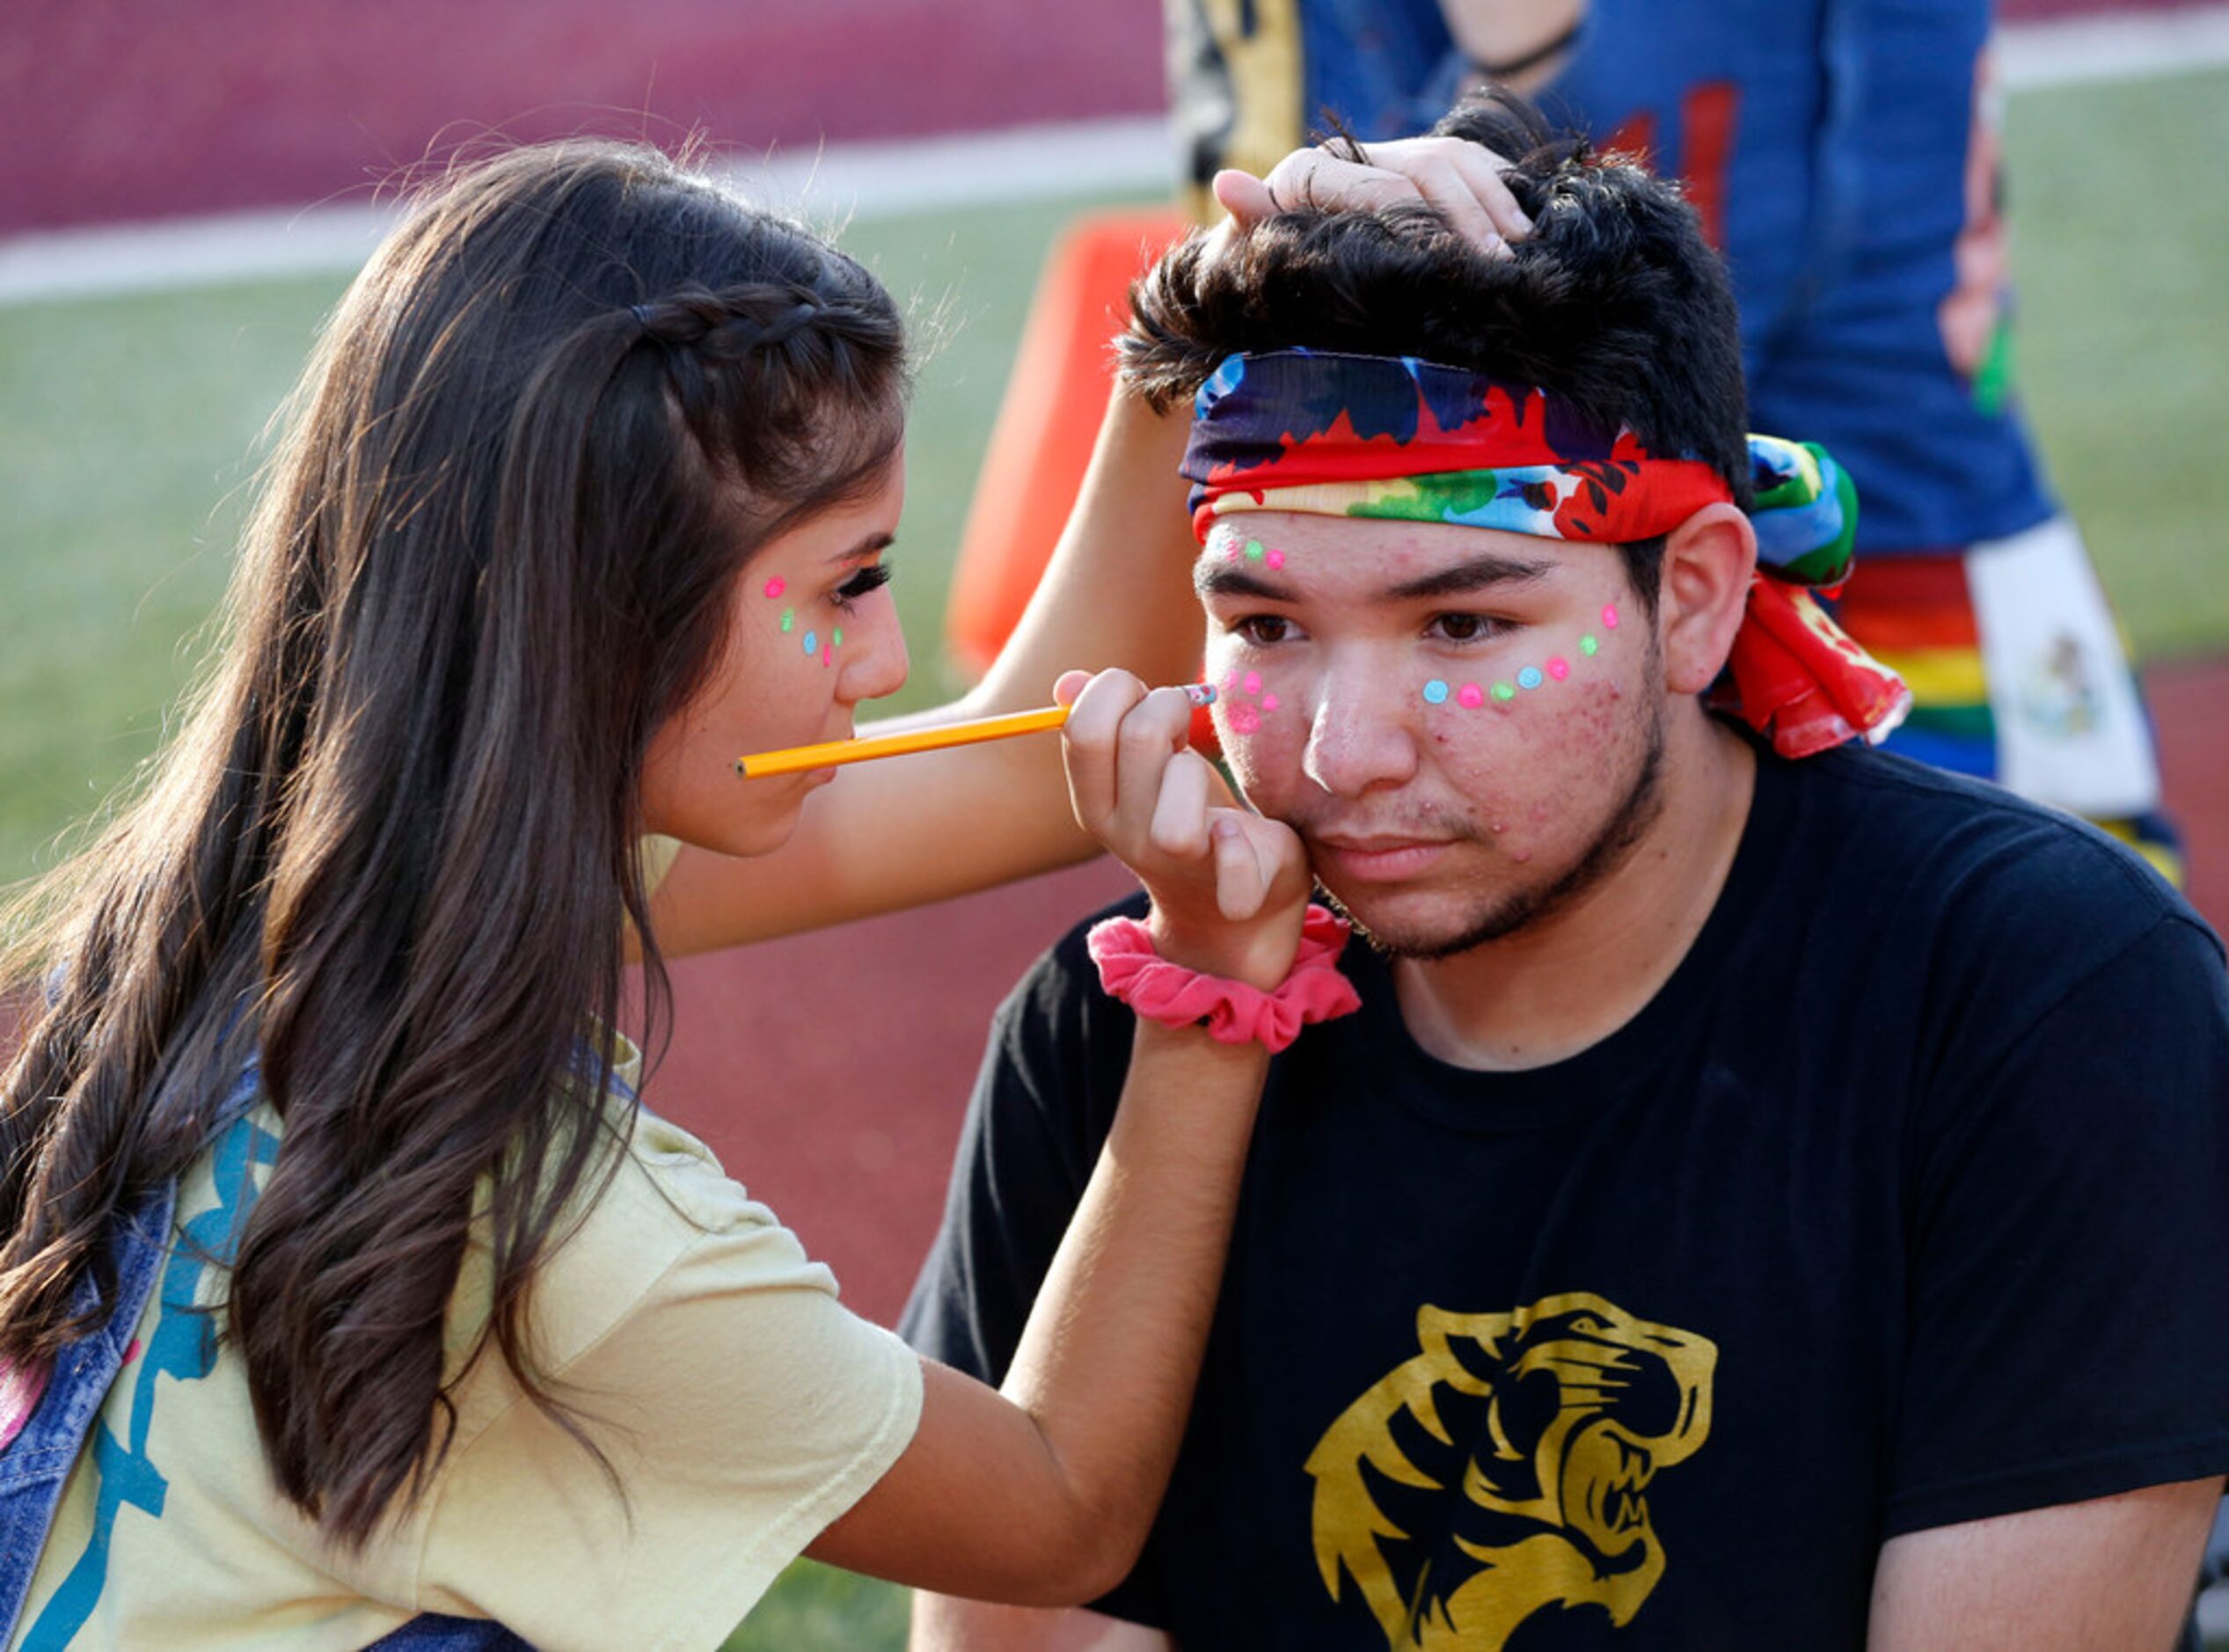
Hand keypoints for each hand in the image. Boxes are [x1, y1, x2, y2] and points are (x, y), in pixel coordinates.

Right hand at [1056, 669, 1311, 988]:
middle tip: (1183, 720)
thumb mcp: (1141, 768)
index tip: (1141, 696)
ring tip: (1202, 774)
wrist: (1227, 911)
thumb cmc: (1183, 813)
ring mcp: (1179, 863)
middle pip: (1139, 737)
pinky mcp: (1234, 889)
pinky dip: (1237, 845)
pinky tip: (1234, 832)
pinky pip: (1233, 867)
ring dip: (1196, 766)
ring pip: (1179, 789)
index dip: (1115, 689)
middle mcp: (1127, 836)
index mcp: (1095, 804)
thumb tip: (1068, 683)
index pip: (1083, 729)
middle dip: (1168, 706)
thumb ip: (1106, 724)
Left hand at [1209, 134, 1532, 257]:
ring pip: (1453, 158)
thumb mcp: (1245, 256)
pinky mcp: (1407, 172)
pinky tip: (1521, 225)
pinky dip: (1497, 189)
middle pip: (1426, 166)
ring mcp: (1381, 160)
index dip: (1422, 221)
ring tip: (1520, 245)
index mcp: (1308, 172)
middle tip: (1500, 261)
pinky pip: (1465, 164)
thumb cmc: (1254, 277)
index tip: (1457, 261)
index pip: (1380, 187)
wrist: (1257, 266)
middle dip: (1469, 213)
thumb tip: (1227, 183)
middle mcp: (1348, 156)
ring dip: (1492, 199)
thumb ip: (1248, 220)